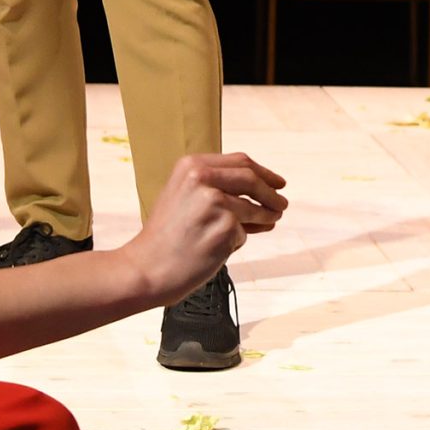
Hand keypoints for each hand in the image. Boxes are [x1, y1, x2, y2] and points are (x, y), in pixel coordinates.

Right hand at [123, 151, 288, 304]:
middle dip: (272, 193)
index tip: (278, 182)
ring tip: (269, 223)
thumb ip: (216, 186)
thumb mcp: (182, 196)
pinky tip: (220, 249)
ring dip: (266, 217)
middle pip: (252, 180)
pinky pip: (243, 234)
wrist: (146, 267)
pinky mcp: (226, 229)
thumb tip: (265, 191)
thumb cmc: (165, 236)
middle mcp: (203, 178)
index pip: (239, 162)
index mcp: (191, 165)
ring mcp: (216, 203)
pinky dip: (237, 241)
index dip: (263, 172)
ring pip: (254, 208)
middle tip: (283, 204)